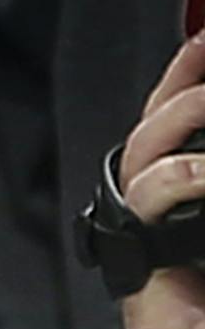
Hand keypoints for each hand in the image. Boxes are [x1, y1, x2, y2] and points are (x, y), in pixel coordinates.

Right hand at [117, 33, 204, 328]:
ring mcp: (148, 226)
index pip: (180, 115)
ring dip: (183, 115)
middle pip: (156, 119)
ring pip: (146, 147)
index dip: (189, 71)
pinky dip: (178, 175)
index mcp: (190, 192)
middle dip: (185, 80)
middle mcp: (163, 203)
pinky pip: (147, 195)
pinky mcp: (139, 257)